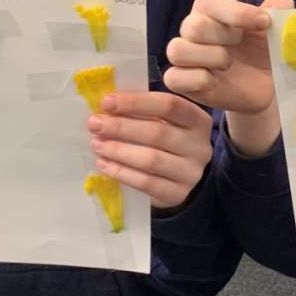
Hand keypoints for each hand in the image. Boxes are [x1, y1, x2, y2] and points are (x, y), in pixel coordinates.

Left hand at [87, 90, 212, 211]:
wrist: (177, 178)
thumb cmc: (164, 141)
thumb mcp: (163, 121)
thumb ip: (141, 111)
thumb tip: (107, 104)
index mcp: (198, 120)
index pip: (170, 105)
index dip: (136, 102)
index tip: (107, 102)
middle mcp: (200, 146)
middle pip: (158, 132)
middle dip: (121, 127)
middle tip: (95, 124)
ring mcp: (190, 172)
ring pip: (151, 159)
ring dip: (119, 150)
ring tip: (96, 144)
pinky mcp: (177, 193)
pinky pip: (146, 183)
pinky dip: (121, 172)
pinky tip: (104, 164)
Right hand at [164, 0, 292, 156]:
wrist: (266, 85)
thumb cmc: (266, 49)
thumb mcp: (279, 27)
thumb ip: (280, 7)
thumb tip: (279, 1)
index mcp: (212, 9)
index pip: (211, 2)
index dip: (237, 13)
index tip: (264, 23)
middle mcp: (193, 28)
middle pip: (193, 26)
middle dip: (223, 37)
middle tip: (240, 44)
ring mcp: (185, 56)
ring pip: (177, 50)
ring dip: (209, 57)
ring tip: (228, 64)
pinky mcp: (181, 81)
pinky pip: (173, 78)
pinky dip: (197, 80)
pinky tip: (216, 82)